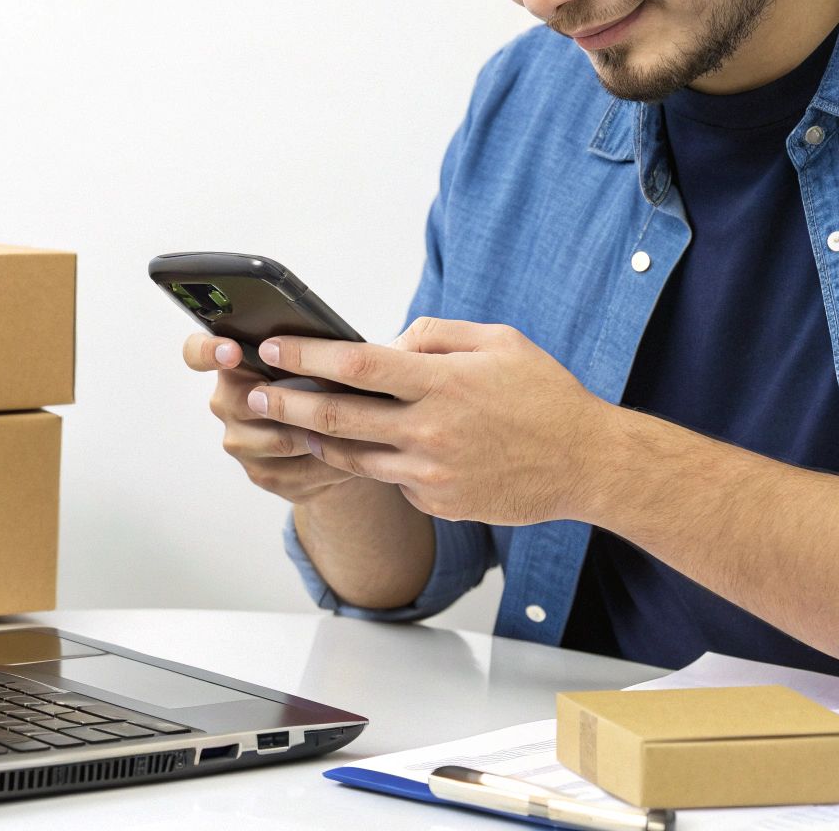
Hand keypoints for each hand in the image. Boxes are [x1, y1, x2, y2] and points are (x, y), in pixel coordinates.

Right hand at [181, 333, 379, 504]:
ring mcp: (241, 442)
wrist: (336, 439)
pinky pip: (297, 469)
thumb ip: (308, 350)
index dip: (209, 351)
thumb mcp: (316, 360)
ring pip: (278, 438)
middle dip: (290, 397)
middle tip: (330, 390)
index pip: (197, 353)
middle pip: (243, 400)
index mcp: (233, 365)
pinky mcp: (262, 474)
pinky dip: (330, 459)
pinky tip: (351, 450)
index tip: (233, 352)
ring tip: (354, 423)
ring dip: (319, 431)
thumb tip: (326, 346)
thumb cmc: (324, 387)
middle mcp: (227, 403)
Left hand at [244, 317, 618, 525]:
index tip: (273, 347)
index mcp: (443, 383)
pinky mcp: (438, 502)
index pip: (357, 366)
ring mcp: (432, 472)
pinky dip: (377, 461)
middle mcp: (431, 430)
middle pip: (338, 417)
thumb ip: (436, 335)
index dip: (308, 357)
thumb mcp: (498, 341)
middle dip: (286, 402)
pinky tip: (369, 447)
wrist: (587, 464)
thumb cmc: (544, 395)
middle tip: (251, 392)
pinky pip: (392, 479)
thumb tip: (386, 343)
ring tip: (287, 421)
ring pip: (353, 457)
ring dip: (315, 439)